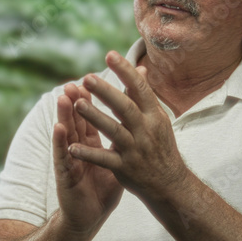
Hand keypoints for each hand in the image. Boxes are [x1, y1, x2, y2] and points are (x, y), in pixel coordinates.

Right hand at [53, 81, 122, 236]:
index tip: (98, 78)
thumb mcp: (116, 160)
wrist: (90, 217)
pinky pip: (63, 155)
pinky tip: (58, 127)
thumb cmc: (102, 189)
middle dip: (76, 100)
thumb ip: (123, 139)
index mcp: (92, 143)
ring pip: (67, 133)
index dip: (94, 99)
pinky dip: (60, 141)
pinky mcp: (65, 174)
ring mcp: (70, 159)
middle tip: (75, 80)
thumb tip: (136, 121)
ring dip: (64, 114)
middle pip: (77, 120)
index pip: (92, 116)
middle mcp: (79, 147)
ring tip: (63, 96)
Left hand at [69, 51, 188, 199]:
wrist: (170, 185)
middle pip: (125, 107)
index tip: (110, 55)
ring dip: (94, 117)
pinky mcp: (125, 168)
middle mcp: (147, 131)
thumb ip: (144, 96)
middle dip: (105, 92)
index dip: (125, 71)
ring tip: (77, 104)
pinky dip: (88, 154)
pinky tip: (71, 147)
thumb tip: (140, 68)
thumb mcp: (159, 120)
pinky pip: (104, 159)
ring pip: (113, 130)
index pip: (140, 89)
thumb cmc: (161, 147)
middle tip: (86, 78)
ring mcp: (136, 150)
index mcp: (155, 116)